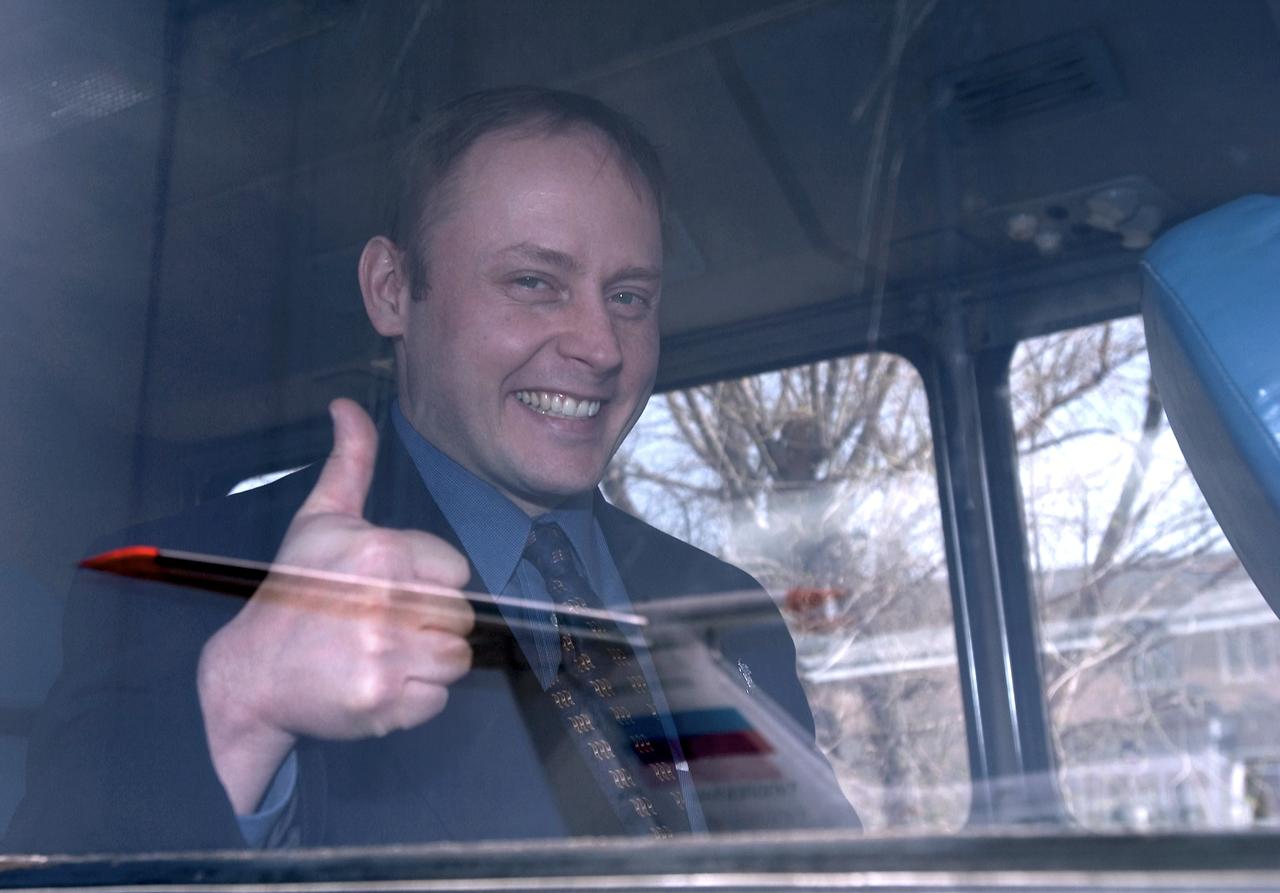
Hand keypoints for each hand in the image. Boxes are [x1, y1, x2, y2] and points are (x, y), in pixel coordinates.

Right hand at [196, 398, 474, 813]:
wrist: (249, 673)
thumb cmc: (294, 592)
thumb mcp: (320, 519)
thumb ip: (350, 462)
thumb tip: (346, 405)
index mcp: (379, 552)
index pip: (456, 571)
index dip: (429, 583)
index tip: (389, 590)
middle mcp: (384, 601)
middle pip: (460, 617)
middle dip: (429, 624)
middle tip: (381, 627)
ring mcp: (382, 655)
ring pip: (455, 660)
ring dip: (424, 664)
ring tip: (379, 655)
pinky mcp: (380, 703)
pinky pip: (436, 701)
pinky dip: (411, 702)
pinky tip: (372, 685)